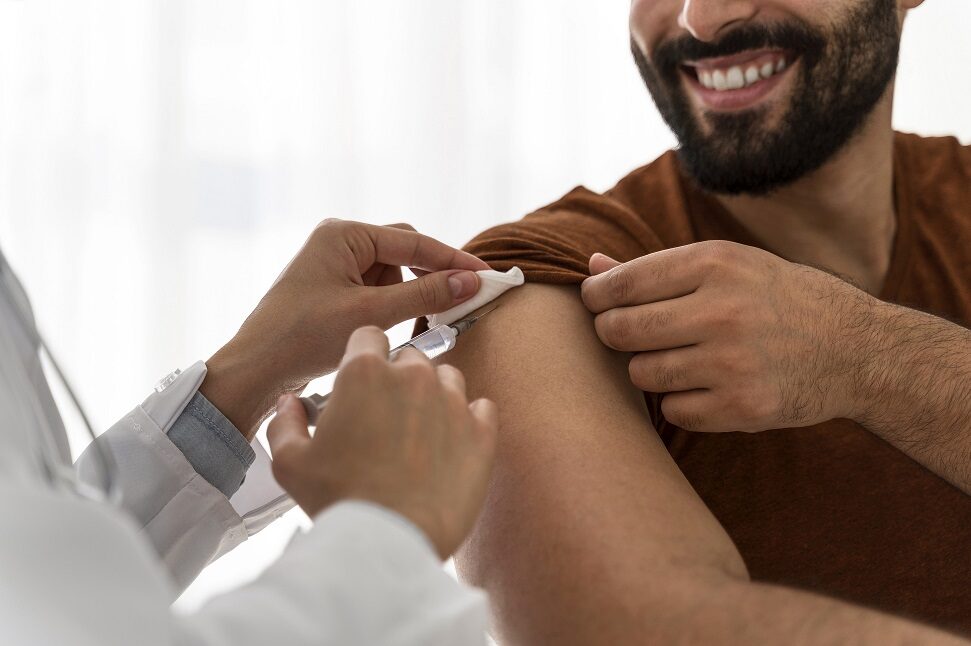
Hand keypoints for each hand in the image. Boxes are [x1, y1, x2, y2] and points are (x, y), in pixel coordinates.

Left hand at [201, 219, 488, 437]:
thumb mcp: (371, 315)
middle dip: (428, 279)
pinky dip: (390, 309)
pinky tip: (387, 330)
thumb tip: (471, 281)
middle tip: (460, 302)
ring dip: (406, 299)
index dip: (453, 259)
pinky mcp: (334, 289)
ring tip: (404, 326)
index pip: (413, 241)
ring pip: (393, 276)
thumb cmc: (302, 337)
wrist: (255, 370)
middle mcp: (339, 242)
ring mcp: (335, 265)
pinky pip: (377, 291)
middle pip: (404, 253)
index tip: (487, 275)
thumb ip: (424, 295)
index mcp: (343, 235)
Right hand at [266, 326, 498, 558]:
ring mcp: (453, 401)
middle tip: (387, 414)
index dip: (363, 355)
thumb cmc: (338, 500)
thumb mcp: (290, 462)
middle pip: (410, 356)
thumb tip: (290, 403)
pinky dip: (469, 419)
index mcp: (365, 372)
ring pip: (448, 377)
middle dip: (398, 377)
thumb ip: (286, 422)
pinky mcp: (482, 432)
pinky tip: (453, 441)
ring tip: (421, 428)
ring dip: (434, 393)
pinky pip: (482, 408)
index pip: (369, 336)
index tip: (361, 379)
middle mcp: (413, 376)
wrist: (390, 541)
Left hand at [581, 241, 879, 432]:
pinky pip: (673, 410)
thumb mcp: (730, 266)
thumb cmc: (780, 300)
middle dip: (612, 333)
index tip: (597, 302)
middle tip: (626, 333)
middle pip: (620, 331)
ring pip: (642, 373)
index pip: (622, 284)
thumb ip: (658, 269)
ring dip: (649, 369)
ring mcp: (733, 362)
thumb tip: (592, 266)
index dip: (596, 295)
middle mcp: (722, 310)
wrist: (857, 351)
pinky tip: (708, 386)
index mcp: (716, 264)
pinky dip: (681, 401)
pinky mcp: (743, 406)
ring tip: (680, 357)